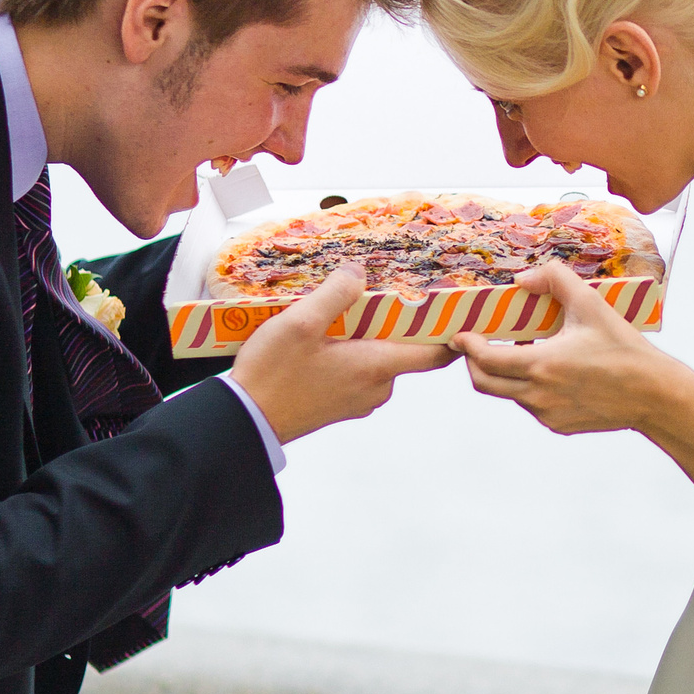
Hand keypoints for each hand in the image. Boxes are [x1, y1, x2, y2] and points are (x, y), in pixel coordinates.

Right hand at [230, 267, 456, 443]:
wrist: (244, 420)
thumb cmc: (272, 374)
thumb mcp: (300, 322)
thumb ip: (336, 293)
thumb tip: (358, 273)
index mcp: (377, 367)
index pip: (435, 355)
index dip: (447, 332)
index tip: (448, 309)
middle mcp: (376, 389)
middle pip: (402, 349)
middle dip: (389, 323)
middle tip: (364, 298)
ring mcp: (359, 401)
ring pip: (377, 360)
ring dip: (362, 338)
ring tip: (331, 320)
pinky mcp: (341, 406)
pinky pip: (358, 373)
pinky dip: (348, 355)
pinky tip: (318, 343)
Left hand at [456, 263, 693, 508]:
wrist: (654, 394)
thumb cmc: (625, 349)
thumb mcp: (591, 304)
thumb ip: (555, 279)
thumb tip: (523, 278)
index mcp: (541, 364)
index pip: (485, 359)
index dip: (466, 346)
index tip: (459, 335)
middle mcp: (538, 395)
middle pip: (484, 383)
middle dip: (473, 363)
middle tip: (476, 346)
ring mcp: (547, 414)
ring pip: (509, 394)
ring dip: (506, 374)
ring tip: (527, 351)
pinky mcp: (559, 425)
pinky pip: (532, 406)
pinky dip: (530, 388)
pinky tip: (553, 372)